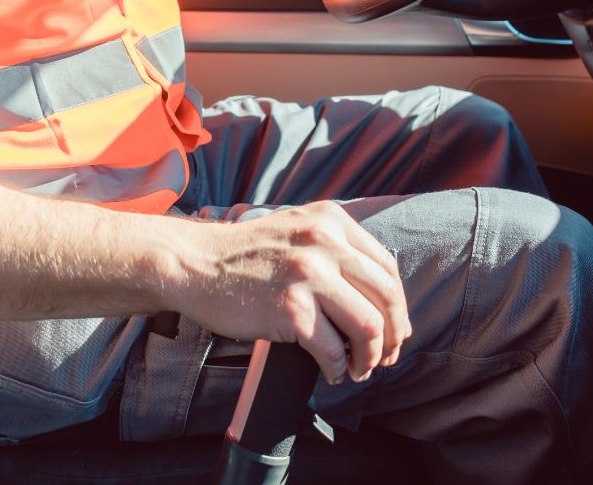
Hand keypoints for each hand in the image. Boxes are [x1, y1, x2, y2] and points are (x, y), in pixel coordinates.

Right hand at [176, 201, 409, 384]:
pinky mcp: (292, 309)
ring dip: (370, 358)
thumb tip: (377, 297)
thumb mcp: (296, 229)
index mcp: (330, 220)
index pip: (386, 268)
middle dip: (392, 336)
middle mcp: (325, 241)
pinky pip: (333, 351)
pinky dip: (338, 370)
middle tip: (384, 357)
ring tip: (358, 369)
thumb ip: (333, 248)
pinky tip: (329, 372)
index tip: (394, 329)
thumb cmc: (242, 254)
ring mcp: (309, 274)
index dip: (397, 307)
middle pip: (386, 298)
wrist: (195, 263)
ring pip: (369, 327)